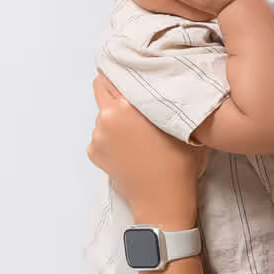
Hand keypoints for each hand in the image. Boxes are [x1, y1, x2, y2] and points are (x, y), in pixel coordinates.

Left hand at [88, 70, 204, 220]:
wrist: (163, 200)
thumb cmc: (179, 163)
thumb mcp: (180, 122)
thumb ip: (166, 100)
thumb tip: (160, 83)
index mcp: (129, 104)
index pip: (114, 73)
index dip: (124, 72)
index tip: (131, 74)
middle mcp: (108, 116)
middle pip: (101, 88)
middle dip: (114, 91)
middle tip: (132, 103)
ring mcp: (98, 135)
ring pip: (101, 114)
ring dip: (114, 117)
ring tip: (136, 133)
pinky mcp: (93, 152)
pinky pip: (100, 136)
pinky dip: (110, 138)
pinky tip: (129, 149)